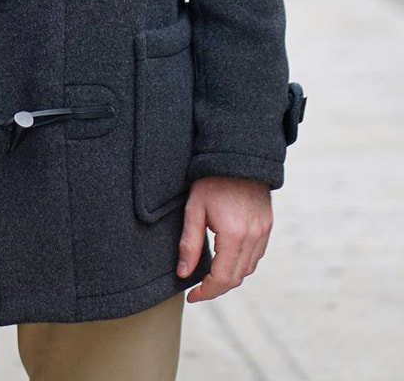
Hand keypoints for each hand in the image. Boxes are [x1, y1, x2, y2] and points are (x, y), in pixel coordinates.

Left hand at [176, 177, 272, 302]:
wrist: (238, 156)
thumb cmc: (212, 180)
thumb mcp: (194, 209)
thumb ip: (189, 243)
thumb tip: (184, 273)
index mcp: (234, 235)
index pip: (222, 278)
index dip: (206, 292)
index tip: (191, 295)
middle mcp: (253, 237)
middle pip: (236, 278)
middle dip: (216, 288)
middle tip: (198, 289)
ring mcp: (263, 232)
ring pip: (248, 269)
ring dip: (230, 277)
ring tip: (209, 274)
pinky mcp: (267, 226)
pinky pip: (256, 256)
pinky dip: (242, 264)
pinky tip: (226, 258)